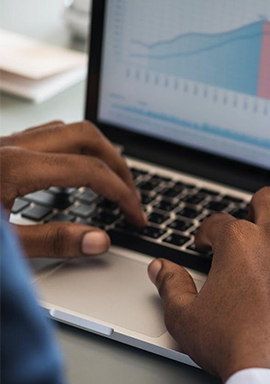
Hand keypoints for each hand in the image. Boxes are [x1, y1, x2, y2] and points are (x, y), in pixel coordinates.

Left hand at [1, 121, 145, 257]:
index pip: (90, 170)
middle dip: (117, 165)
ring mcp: (3, 143)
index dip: (121, 194)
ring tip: (110, 182)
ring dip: (96, 153)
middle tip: (130, 196)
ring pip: (66, 130)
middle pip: (86, 136)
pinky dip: (72, 152)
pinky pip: (45, 137)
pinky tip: (72, 176)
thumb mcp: (3, 245)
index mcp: (14, 166)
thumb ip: (51, 241)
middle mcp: (11, 146)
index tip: (135, 216)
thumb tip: (99, 240)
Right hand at [147, 187, 269, 383]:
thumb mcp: (186, 319)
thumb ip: (171, 287)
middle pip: (269, 200)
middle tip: (252, 226)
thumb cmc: (234, 346)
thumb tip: (161, 268)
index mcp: (239, 243)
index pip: (218, 222)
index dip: (208, 233)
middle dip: (256, 208)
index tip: (208, 245)